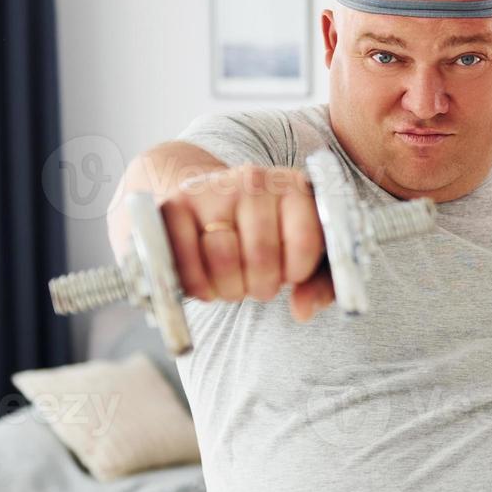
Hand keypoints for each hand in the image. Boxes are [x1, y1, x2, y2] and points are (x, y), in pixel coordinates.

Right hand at [157, 164, 335, 321]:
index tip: (287, 272)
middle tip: (255, 284)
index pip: (306, 242)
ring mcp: (211, 190)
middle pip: (262, 257)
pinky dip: (197, 287)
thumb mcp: (301, 252)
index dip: (295, 273)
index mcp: (294, 187)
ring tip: (231, 283)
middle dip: (260, 287)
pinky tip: (205, 284)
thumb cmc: (262, 235)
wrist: (203, 199)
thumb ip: (318, 285)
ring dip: (229, 289)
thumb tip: (302, 311)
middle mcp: (253, 180)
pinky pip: (186, 264)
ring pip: (223, 261)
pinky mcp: (173, 206)